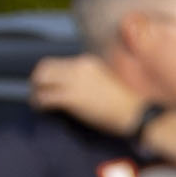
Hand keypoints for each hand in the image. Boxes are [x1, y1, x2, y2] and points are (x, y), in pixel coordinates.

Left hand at [29, 57, 152, 140]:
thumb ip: (92, 79)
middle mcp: (79, 68)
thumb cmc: (130, 103)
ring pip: (41, 80)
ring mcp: (75, 82)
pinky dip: (39, 104)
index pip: (60, 63)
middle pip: (45, 67)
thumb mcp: (110, 81)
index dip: (52, 75)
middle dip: (38, 80)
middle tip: (38, 91)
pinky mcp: (71, 98)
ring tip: (38, 102)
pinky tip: (43, 110)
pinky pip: (45, 98)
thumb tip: (77, 87)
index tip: (51, 85)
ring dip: (36, 91)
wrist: (138, 113)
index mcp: (89, 62)